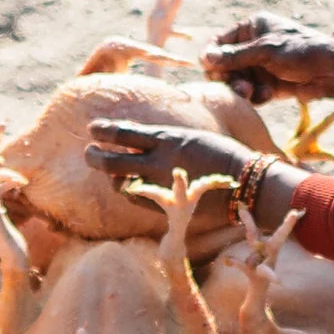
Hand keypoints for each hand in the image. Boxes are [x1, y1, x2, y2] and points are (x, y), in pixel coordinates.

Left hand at [86, 118, 242, 191]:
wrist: (244, 182)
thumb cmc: (223, 155)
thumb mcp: (192, 136)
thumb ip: (166, 138)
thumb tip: (144, 136)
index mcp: (167, 137)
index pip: (124, 132)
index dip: (105, 130)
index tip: (93, 128)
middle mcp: (158, 160)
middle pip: (112, 160)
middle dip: (95, 156)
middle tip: (88, 152)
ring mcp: (160, 184)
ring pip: (120, 182)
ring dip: (110, 176)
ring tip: (107, 173)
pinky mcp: (165, 204)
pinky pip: (137, 198)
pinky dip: (129, 191)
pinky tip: (128, 186)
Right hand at [203, 17, 333, 106]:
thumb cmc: (302, 51)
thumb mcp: (266, 51)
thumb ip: (235, 56)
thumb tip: (204, 58)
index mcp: (251, 28)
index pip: (219, 42)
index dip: (212, 57)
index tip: (212, 70)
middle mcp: (252, 47)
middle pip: (223, 65)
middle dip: (227, 77)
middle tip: (236, 85)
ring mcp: (260, 67)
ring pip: (235, 81)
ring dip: (240, 88)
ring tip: (250, 93)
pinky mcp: (267, 85)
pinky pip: (251, 93)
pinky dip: (255, 96)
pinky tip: (267, 95)